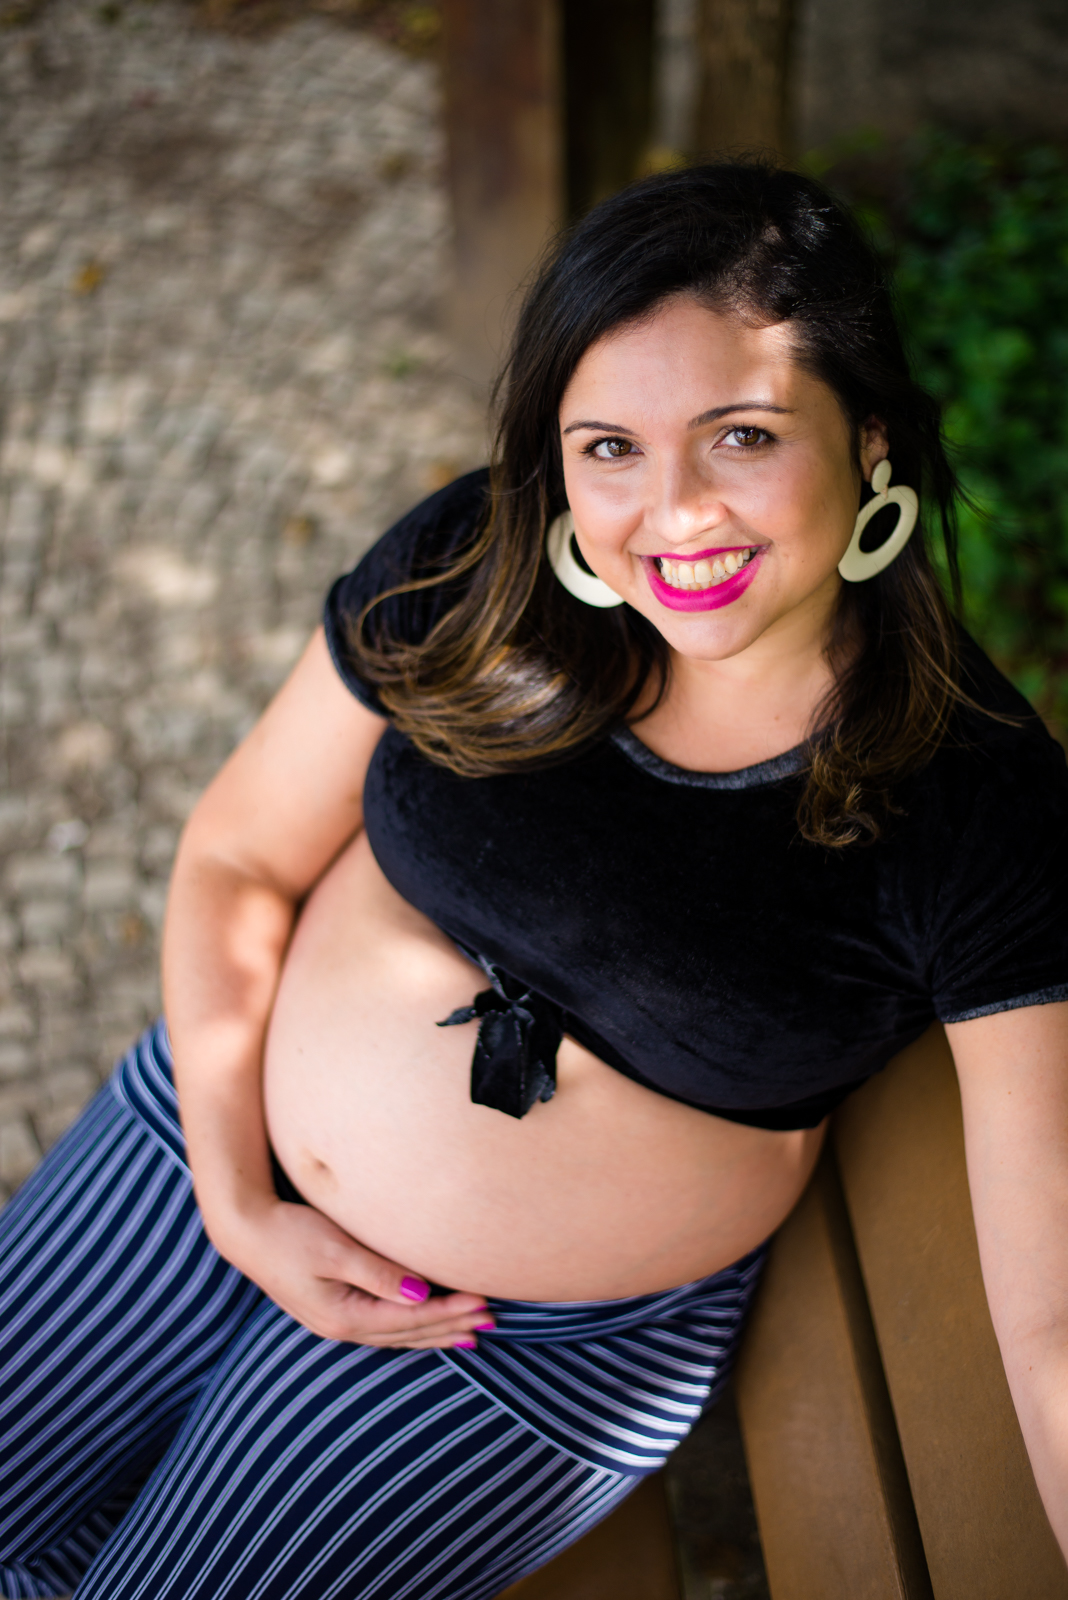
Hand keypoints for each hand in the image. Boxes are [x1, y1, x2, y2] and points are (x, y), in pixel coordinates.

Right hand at [213, 1194, 493, 1347]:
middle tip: (491, 1322)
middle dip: (451, 1328)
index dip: (450, 1312)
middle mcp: (341, 1327)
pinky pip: (382, 1326)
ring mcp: (334, 1322)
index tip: (484, 1302)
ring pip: (397, 1334)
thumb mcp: (336, 1250)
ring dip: (434, 1332)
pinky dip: (410, 1327)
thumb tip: (422, 1295)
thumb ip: (380, 1274)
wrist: (244, 1231)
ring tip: (469, 1332)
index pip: (412, 1319)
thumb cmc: (288, 1233)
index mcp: (344, 1316)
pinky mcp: (331, 1309)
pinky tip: (422, 1323)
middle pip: (409, 1333)